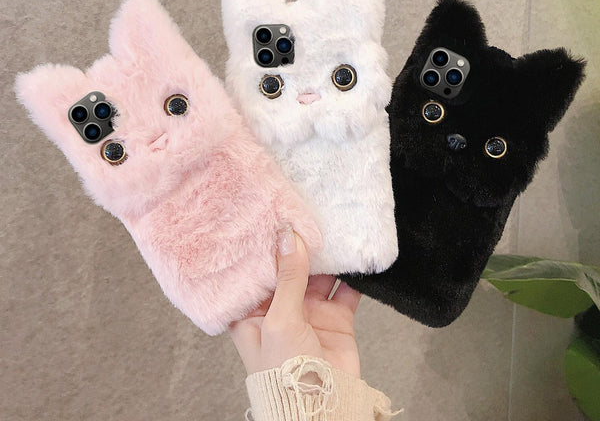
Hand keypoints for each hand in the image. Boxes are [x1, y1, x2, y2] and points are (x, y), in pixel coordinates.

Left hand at [228, 225, 361, 377]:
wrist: (322, 409)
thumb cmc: (284, 373)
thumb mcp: (279, 319)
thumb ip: (287, 276)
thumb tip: (288, 235)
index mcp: (254, 311)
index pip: (257, 270)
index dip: (264, 246)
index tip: (271, 215)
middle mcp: (280, 308)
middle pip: (289, 268)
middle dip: (298, 245)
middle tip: (305, 213)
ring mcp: (309, 312)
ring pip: (317, 274)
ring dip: (325, 256)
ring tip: (330, 226)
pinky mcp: (335, 317)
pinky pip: (344, 289)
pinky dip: (351, 274)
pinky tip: (354, 254)